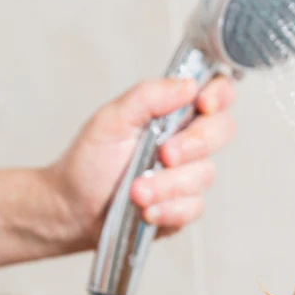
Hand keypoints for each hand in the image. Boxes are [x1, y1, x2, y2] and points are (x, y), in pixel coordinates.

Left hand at [43, 76, 236, 245]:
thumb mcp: (111, 119)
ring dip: (168, 185)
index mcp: (173, 112)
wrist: (72, 207)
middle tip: (164, 154)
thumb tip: (188, 85)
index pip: (216, 93)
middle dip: (194, 144)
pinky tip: (146, 210)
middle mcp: (188, 141)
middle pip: (222, 131)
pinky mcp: (184, 207)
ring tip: (135, 192)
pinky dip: (168, 209)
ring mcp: (188, 175)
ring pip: (204, 174)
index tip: (202, 104)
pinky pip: (193, 207)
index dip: (220, 95)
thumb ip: (148, 96)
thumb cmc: (90, 161)